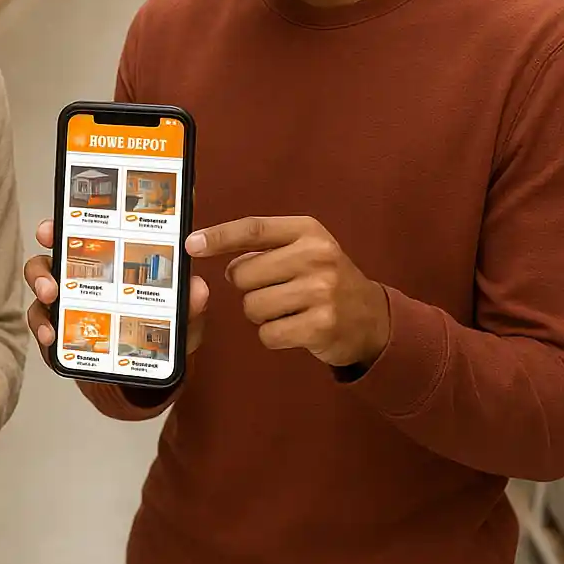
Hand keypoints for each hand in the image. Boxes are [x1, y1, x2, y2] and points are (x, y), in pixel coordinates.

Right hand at [25, 219, 209, 362]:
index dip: (72, 217)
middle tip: (52, 252)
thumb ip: (189, 302)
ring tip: (49, 296)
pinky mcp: (55, 324)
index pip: (89, 227)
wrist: (142, 367)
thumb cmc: (156, 327)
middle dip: (49, 245)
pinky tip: (51, 336)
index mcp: (110, 255)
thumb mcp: (178, 315)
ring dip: (41, 283)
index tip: (63, 218)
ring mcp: (65, 296)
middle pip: (55, 248)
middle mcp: (81, 269)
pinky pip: (40, 320)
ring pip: (41, 278)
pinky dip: (42, 326)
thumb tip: (199, 288)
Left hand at [186, 216, 390, 367]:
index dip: (218, 237)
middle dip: (248, 287)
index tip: (191, 244)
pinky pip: (267, 334)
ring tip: (288, 309)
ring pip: (251, 306)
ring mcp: (321, 291)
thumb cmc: (326, 279)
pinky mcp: (321, 326)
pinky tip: (296, 327)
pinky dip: (273, 335)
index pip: (252, 229)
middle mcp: (316, 256)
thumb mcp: (304, 248)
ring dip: (260, 313)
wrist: (373, 318)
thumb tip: (210, 249)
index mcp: (307, 231)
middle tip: (275, 289)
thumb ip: (264, 246)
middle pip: (242, 274)